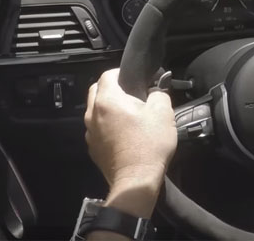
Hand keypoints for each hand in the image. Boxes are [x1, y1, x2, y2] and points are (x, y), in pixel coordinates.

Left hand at [84, 69, 176, 216]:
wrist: (136, 181)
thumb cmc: (149, 145)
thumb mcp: (163, 112)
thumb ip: (159, 93)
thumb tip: (156, 89)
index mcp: (107, 100)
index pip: (107, 74)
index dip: (122, 73)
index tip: (134, 79)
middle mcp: (92, 114)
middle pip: (97, 90)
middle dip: (112, 88)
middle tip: (131, 95)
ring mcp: (90, 132)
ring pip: (95, 111)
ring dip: (108, 109)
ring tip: (128, 116)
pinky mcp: (93, 148)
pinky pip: (97, 130)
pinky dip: (107, 127)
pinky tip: (123, 134)